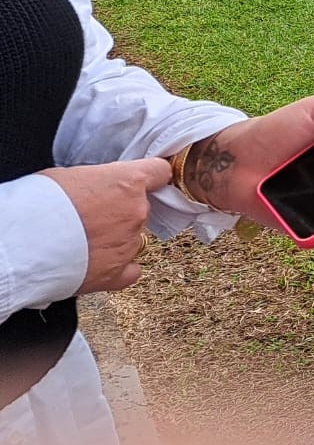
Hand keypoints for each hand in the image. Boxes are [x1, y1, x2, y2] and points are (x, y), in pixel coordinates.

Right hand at [41, 158, 171, 293]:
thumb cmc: (41, 202)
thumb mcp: (73, 175)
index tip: (148, 182)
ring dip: (116, 239)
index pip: (159, 172)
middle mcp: (136, 212)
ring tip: (83, 241)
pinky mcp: (116, 272)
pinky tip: (101, 264)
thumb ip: (101, 181)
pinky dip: (119, 268)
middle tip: (92, 216)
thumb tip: (101, 188)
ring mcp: (129, 244)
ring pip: (133, 238)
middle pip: (141, 208)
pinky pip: (131, 270)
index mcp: (129, 182)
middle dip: (121, 212)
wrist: (24, 241)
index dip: (152, 177)